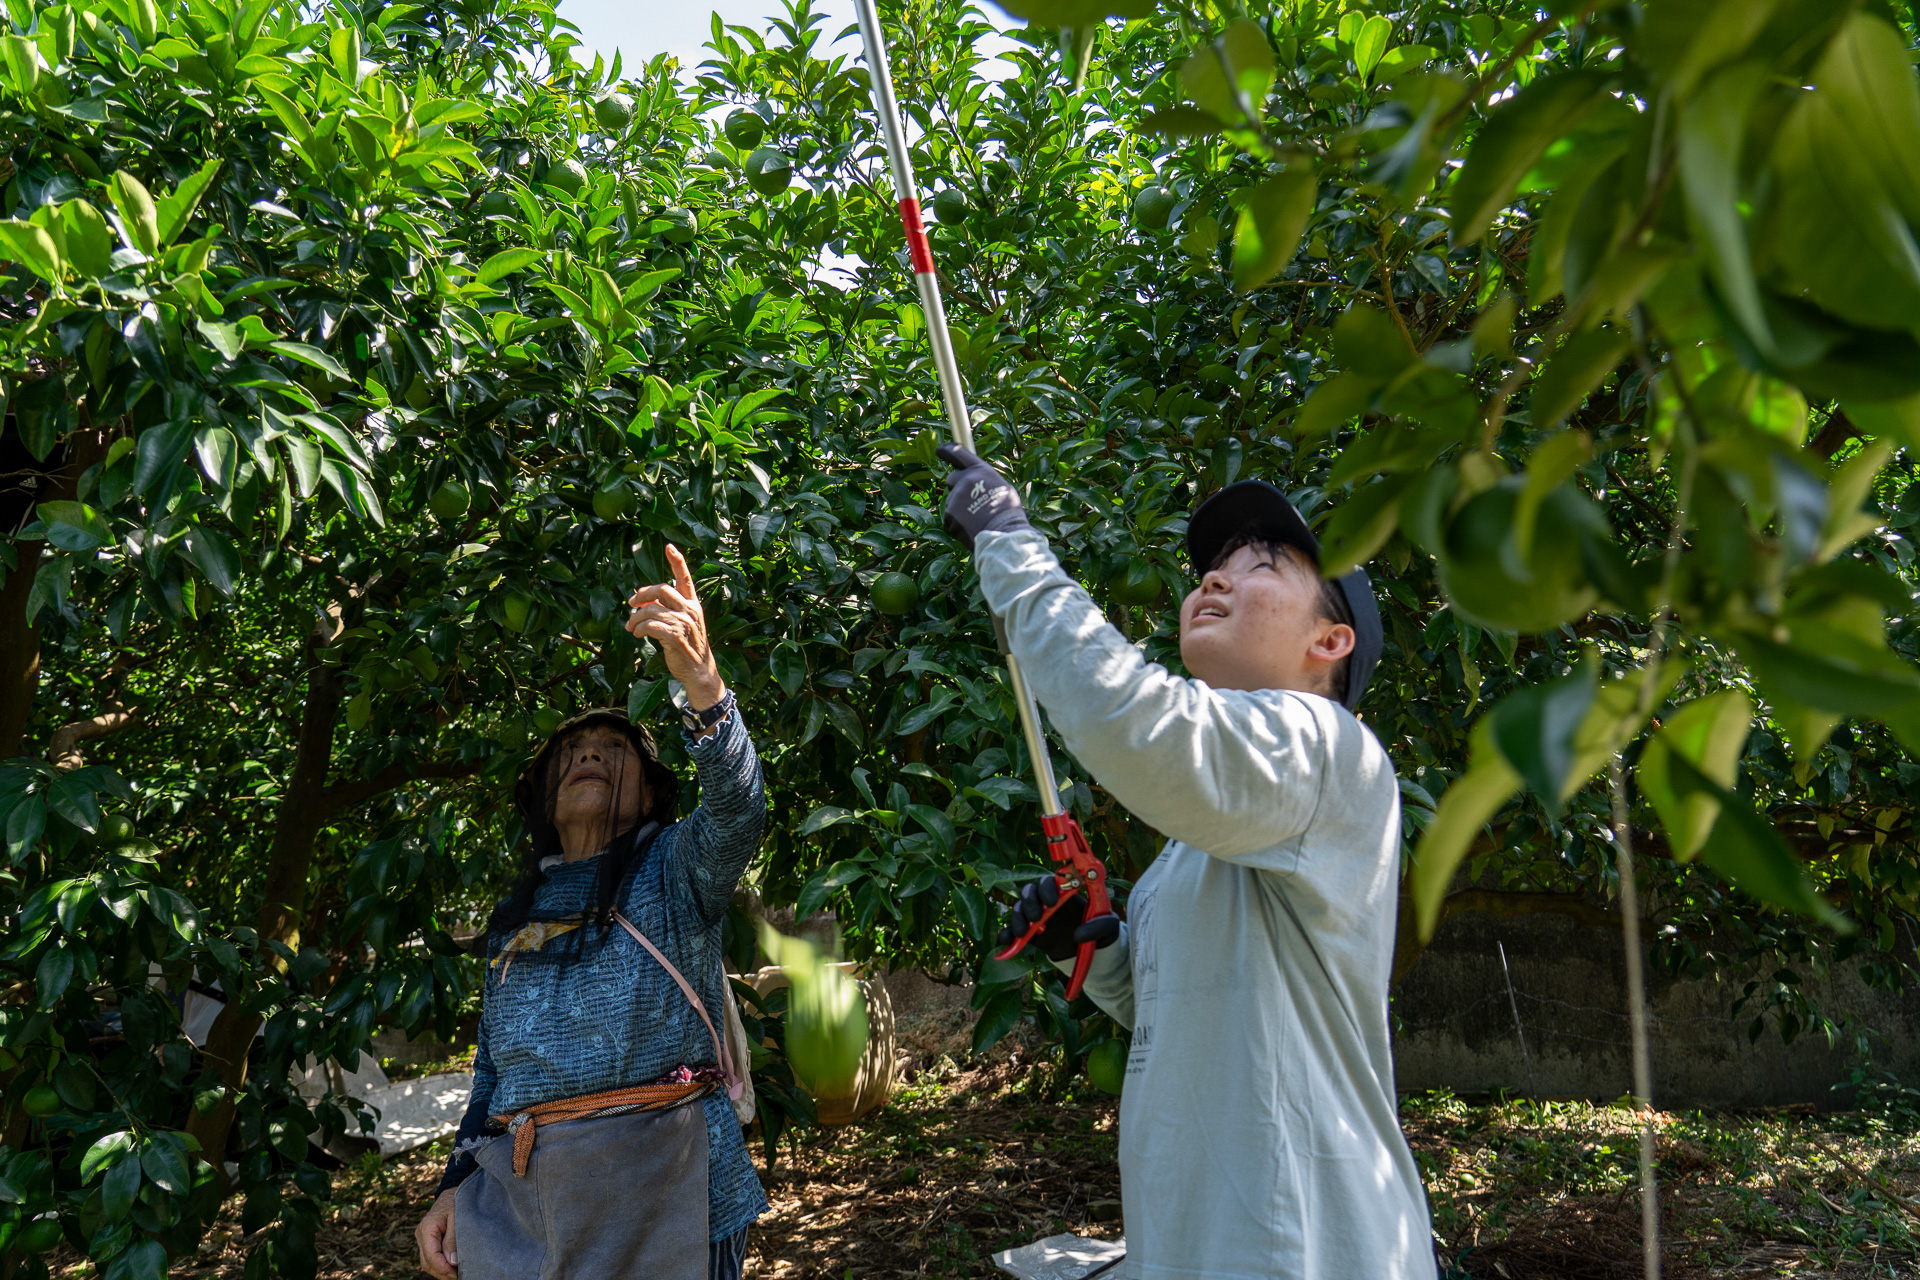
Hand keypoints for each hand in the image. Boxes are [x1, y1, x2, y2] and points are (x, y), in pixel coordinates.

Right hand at [416, 1188, 458, 1279]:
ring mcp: (422, 1238)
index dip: (443, 1268)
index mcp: (427, 1228)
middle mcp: (421, 1234)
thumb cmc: (456, 1202)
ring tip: (456, 1275)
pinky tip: (451, 1268)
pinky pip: (429, 1258)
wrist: (451, 1192)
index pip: (431, 1255)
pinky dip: (439, 1265)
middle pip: (427, 1262)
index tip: (457, 1274)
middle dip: (442, 1272)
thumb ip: (453, 1239)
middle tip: (459, 1277)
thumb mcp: (458, 1218)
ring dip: (440, 1271)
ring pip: (427, 1263)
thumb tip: (451, 1261)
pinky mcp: (426, 1241)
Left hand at [627, 544, 725, 709]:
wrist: (699, 670)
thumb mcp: (680, 623)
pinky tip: (637, 634)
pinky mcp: (675, 637)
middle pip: (662, 588)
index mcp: (692, 603)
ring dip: (635, 618)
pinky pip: (651, 625)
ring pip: (651, 609)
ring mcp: (684, 623)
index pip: (685, 577)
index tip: (669, 546)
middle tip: (631, 604)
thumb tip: (640, 600)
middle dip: (642, 594)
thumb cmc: (687, 645)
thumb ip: (664, 609)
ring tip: (631, 627)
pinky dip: (639, 629)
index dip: (677, 561)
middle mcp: (690, 610)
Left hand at [935, 443, 1029, 549]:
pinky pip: (950, 518)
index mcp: (980, 470)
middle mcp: (965, 480)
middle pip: (951, 479)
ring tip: (977, 519)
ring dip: (959, 509)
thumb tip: (976, 482)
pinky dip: (957, 524)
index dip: (947, 450)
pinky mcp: (950, 514)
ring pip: (951, 501)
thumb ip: (983, 480)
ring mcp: (956, 497)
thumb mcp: (1001, 487)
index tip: (940, 450)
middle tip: (971, 502)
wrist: (1004, 533)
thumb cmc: (1007, 512)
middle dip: (957, 488)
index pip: (958, 453)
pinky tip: (971, 528)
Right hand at [998, 875, 1120, 962]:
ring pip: (1019, 909)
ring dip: (1017, 917)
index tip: (1052, 902)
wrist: (1093, 951)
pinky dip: (1007, 934)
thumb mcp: (1109, 926)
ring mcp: (1038, 918)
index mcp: (1066, 893)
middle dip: (1030, 901)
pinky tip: (1006, 941)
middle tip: (1037, 917)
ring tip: (1023, 932)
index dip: (1047, 887)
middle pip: (1030, 891)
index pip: (1051, 881)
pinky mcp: (1032, 935)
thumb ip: (1099, 926)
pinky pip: (1014, 931)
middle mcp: (1049, 902)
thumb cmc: (1102, 930)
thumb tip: (1078, 935)